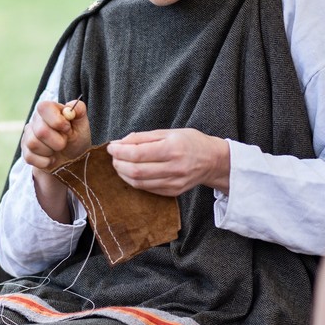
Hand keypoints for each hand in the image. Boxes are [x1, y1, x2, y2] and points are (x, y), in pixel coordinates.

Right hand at [21, 98, 91, 171]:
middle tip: (64, 142)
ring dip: (50, 151)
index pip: (44, 108)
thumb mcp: (82, 124)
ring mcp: (28, 136)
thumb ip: (79, 111)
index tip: (67, 129)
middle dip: (58, 141)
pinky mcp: (25, 152)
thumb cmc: (76, 139)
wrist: (71, 160)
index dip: (57, 121)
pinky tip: (51, 158)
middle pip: (41, 131)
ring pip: (33, 144)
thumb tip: (71, 107)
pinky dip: (45, 162)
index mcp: (49, 110)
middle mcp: (36, 120)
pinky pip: (29, 157)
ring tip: (57, 150)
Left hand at [107, 128, 229, 196]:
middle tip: (114, 156)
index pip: (137, 154)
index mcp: (172, 149)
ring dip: (124, 174)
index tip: (111, 147)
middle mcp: (174, 168)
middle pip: (136, 171)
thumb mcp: (169, 132)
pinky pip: (147, 189)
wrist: (213, 160)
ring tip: (120, 164)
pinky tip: (132, 173)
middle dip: (119, 164)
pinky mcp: (173, 192)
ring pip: (139, 183)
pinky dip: (135, 181)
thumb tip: (120, 142)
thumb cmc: (190, 142)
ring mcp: (174, 183)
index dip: (120, 151)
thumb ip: (143, 137)